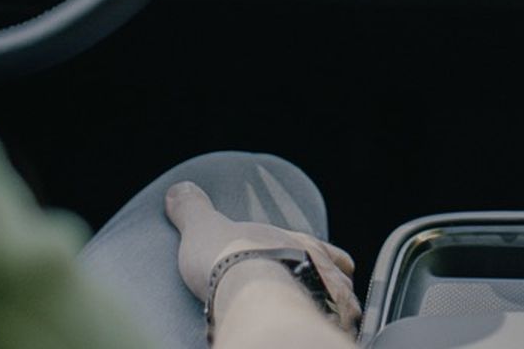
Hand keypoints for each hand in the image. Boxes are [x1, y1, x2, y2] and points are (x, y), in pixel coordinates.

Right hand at [165, 180, 361, 329]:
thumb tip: (179, 190)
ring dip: (336, 312)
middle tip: (324, 298)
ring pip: (344, 304)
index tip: (334, 266)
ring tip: (324, 321)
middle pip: (340, 278)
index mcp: (293, 241)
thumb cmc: (229, 256)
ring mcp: (324, 294)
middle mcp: (316, 264)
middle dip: (334, 287)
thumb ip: (193, 210)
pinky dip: (330, 329)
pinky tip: (318, 333)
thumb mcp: (203, 227)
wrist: (248, 289)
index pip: (323, 248)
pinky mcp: (321, 321)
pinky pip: (333, 328)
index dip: (328, 259)